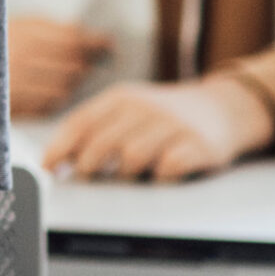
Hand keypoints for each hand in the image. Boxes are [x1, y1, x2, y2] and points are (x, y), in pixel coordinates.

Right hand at [8, 17, 114, 119]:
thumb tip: (92, 37)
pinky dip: (56, 98)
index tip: (107, 44)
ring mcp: (14, 81)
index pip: (72, 38)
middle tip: (92, 62)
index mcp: (20, 31)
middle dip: (86, 63)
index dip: (95, 42)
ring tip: (71, 77)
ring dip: (72, 83)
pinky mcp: (10, 103)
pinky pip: (48, 104)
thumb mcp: (14, 23)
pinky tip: (53, 91)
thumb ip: (49, 28)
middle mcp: (18, 55)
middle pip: (72, 63)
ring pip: (64, 86)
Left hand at [42, 78, 274, 182]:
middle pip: (101, 145)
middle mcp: (146, 107)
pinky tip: (160, 175)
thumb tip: (56, 161)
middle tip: (90, 178)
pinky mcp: (199, 145)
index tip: (49, 168)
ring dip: (125, 174)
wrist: (224, 108)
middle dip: (89, 166)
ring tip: (130, 175)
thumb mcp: (128, 110)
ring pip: (132, 159)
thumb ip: (94, 129)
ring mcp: (174, 125)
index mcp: (121, 97)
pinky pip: (167, 169)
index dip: (60, 148)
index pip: (81, 123)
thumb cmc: (163, 116)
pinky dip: (159, 178)